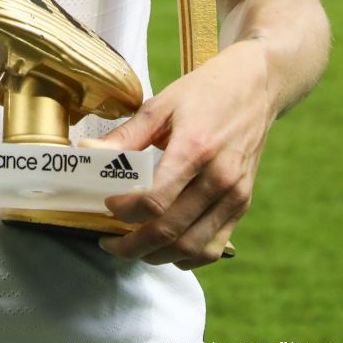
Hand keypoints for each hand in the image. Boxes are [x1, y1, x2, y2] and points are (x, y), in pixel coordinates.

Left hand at [90, 41, 274, 269]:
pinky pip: (213, 247)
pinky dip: (186, 256)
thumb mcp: (161, 105)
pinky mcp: (242, 204)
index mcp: (195, 148)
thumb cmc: (204, 92)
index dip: (125, 211)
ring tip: (133, 247)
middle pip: (171, 230)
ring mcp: (234, 195)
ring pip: (192, 248)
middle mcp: (218, 178)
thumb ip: (125, 136)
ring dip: (157, 256)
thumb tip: (87, 153)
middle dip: (133, 245)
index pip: (155, 199)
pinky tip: (165, 246)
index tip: (106, 206)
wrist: (255, 86)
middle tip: (109, 242)